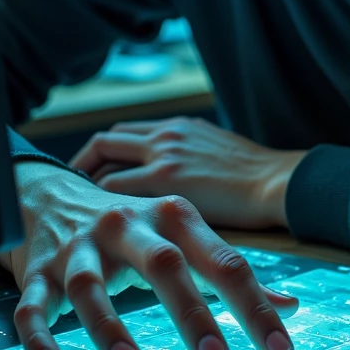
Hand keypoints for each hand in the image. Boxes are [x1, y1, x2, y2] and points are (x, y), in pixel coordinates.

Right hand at [0, 161, 297, 349]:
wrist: (48, 191)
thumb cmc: (132, 227)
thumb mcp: (183, 238)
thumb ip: (230, 273)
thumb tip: (291, 307)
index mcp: (174, 218)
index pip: (223, 263)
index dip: (254, 307)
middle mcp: (127, 227)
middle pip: (163, 265)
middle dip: (190, 311)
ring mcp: (80, 249)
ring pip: (92, 286)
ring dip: (110, 326)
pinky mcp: (38, 273)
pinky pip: (33, 306)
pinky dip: (40, 336)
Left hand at [70, 117, 305, 228]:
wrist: (278, 182)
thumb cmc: (259, 179)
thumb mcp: (221, 155)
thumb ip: (195, 160)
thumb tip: (188, 181)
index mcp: (180, 127)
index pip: (128, 132)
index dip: (107, 152)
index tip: (95, 171)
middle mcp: (166, 134)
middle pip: (108, 139)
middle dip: (84, 162)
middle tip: (71, 188)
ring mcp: (163, 152)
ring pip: (105, 160)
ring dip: (85, 181)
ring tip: (75, 208)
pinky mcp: (165, 177)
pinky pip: (116, 186)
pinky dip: (99, 201)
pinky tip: (95, 222)